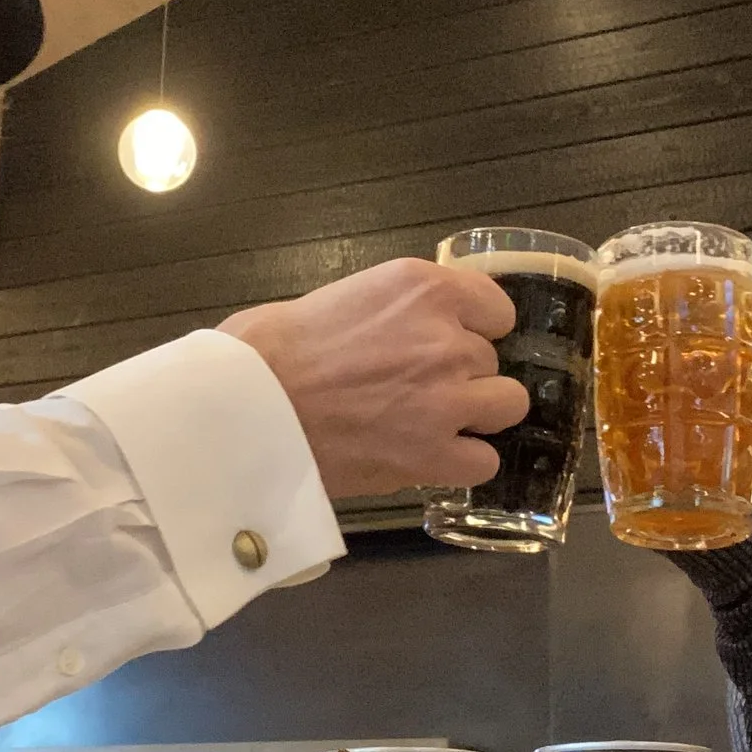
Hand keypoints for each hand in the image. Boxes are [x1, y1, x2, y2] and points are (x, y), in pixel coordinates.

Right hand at [221, 258, 529, 498]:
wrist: (246, 408)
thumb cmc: (270, 348)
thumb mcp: (343, 296)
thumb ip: (394, 311)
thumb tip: (407, 330)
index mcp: (423, 289)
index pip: (495, 307)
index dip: (473, 328)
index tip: (446, 341)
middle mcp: (447, 339)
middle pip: (491, 359)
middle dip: (462, 374)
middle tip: (415, 387)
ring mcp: (446, 399)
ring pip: (506, 405)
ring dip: (476, 415)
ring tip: (433, 423)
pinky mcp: (433, 453)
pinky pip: (484, 460)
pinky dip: (462, 462)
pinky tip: (428, 457)